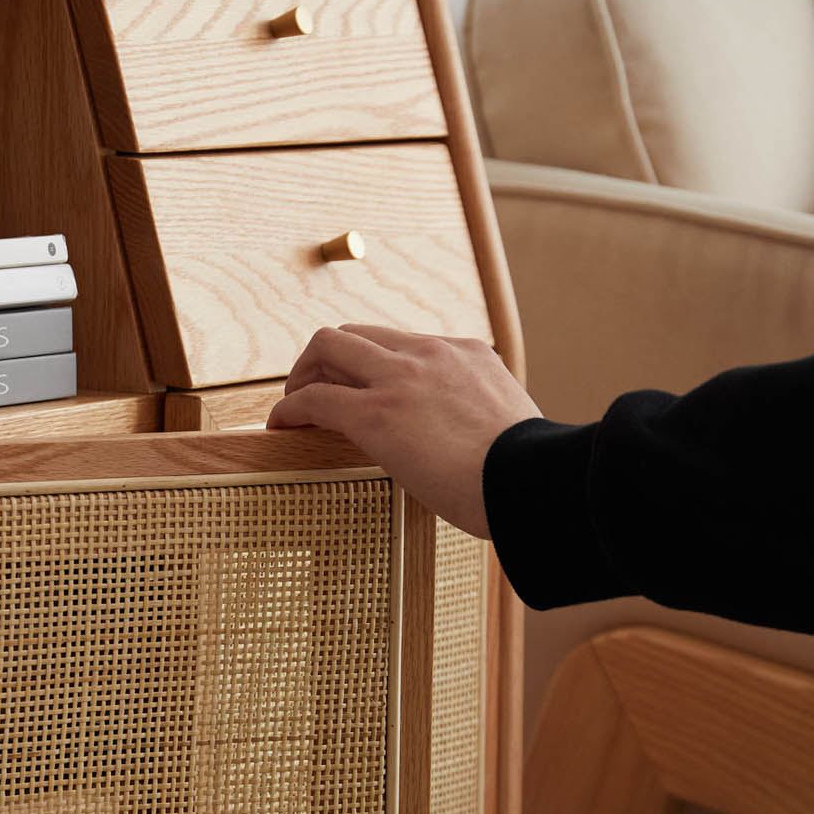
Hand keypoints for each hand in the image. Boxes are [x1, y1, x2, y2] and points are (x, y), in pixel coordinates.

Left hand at [267, 325, 541, 537]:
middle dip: (327, 358)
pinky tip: (280, 427)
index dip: (371, 364)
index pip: (402, 342)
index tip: (362, 390)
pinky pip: (316, 398)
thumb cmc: (528, 473)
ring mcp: (401, 378)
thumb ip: (484, 419)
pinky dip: (290, 408)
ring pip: (328, 345)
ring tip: (293, 405)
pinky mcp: (377, 413)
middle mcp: (430, 353)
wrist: (533, 482)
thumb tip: (480, 448)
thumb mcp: (511, 425)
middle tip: (315, 391)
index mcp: (466, 354)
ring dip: (303, 374)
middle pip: (358, 332)